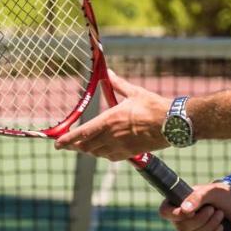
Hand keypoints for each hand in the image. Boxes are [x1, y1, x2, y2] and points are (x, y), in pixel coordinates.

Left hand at [53, 69, 169, 159]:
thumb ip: (117, 84)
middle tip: (67, 144)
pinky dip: (103, 154)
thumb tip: (107, 72)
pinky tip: (102, 151)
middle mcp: (112, 136)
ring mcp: (121, 147)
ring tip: (82, 147)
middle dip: (75, 145)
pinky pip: (110, 157)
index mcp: (109, 120)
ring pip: (97, 153)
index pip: (82, 133)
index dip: (67, 139)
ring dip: (88, 150)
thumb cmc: (153, 106)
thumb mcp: (133, 92)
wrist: (173, 124)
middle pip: (86, 146)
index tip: (57, 144)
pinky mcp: (130, 153)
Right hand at [159, 181, 230, 230]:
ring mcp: (187, 228)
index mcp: (176, 202)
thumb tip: (184, 211)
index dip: (176, 215)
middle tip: (212, 209)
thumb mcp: (208, 192)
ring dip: (209, 225)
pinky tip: (220, 226)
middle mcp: (178, 217)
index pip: (165, 212)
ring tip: (219, 213)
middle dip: (200, 219)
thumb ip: (196, 198)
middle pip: (181, 227)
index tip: (193, 212)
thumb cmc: (218, 194)